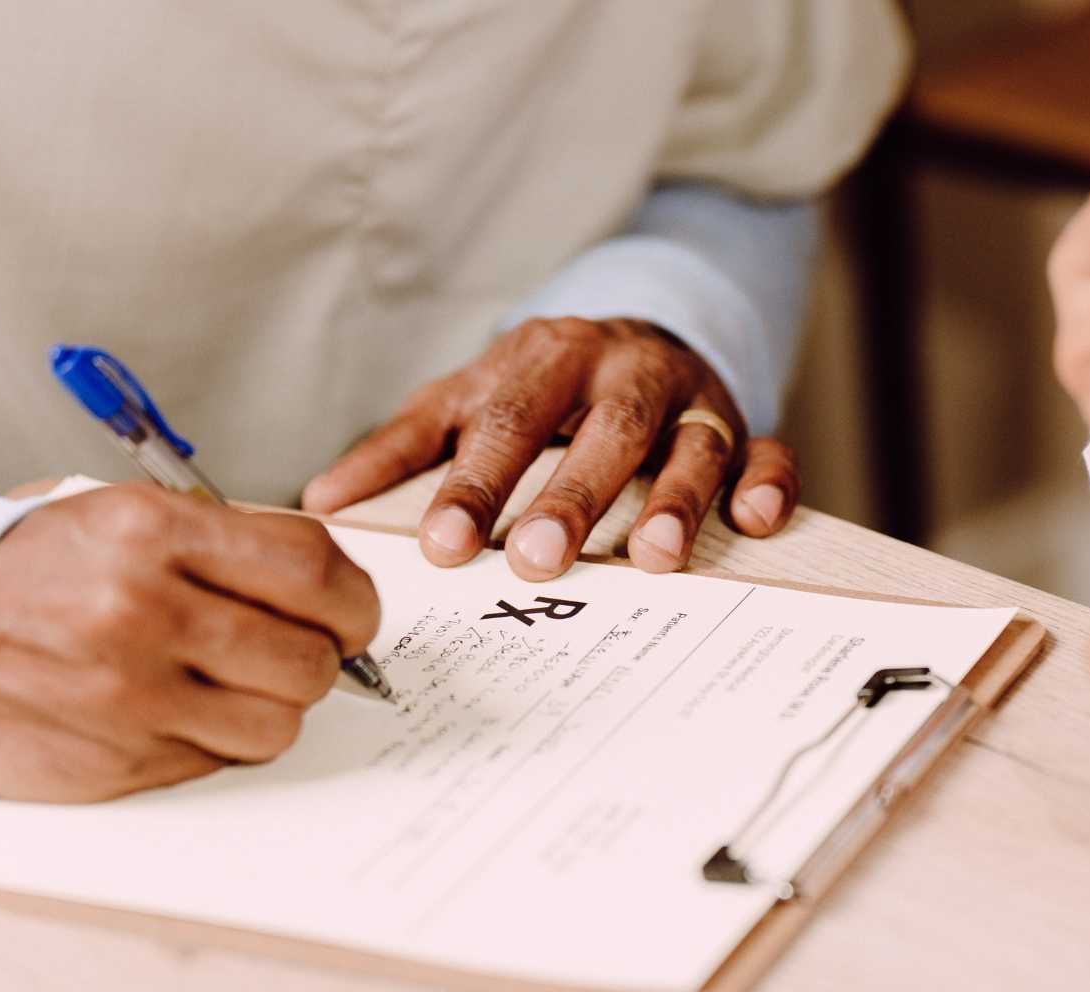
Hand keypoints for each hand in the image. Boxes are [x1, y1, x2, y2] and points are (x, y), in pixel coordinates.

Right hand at [0, 484, 381, 801]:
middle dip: (321, 659)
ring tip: (233, 682)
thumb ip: (231, 545)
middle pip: (309, 659)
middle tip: (297, 651)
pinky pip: (219, 761)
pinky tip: (180, 709)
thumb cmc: (41, 569)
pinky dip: (217, 740)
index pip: (315, 571)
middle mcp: (141, 613)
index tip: (352, 613)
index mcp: (153, 534)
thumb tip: (335, 592)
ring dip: (272, 708)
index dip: (355, 601)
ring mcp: (127, 696)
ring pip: (277, 725)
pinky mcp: (115, 761)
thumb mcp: (128, 517)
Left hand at [302, 317, 799, 579]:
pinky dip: (768, 482)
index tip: (444, 546)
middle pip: (599, 432)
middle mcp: (620, 372)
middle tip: (535, 559)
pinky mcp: (741, 424)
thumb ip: (402, 448)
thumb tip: (320, 502)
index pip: (505, 424)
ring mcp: (687, 398)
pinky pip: (769, 449)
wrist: (631, 334)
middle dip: (570, 497)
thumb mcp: (464, 400)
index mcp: (540, 361)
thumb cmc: (537, 388)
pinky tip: (756, 522)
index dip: (475, 486)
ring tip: (654, 560)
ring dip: (674, 499)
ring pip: (690, 443)